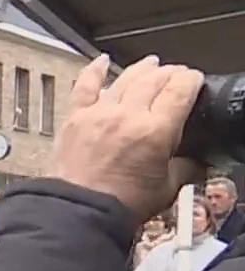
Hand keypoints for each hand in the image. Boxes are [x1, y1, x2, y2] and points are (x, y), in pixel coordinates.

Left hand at [56, 55, 205, 218]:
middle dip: (170, 72)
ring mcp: (99, 114)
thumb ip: (184, 168)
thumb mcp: (167, 187)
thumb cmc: (121, 203)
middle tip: (177, 73)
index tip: (195, 79)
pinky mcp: (75, 118)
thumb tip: (193, 161)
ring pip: (125, 79)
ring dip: (142, 68)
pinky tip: (101, 60)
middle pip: (154, 79)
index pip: (179, 90)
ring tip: (152, 63)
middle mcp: (127, 116)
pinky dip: (94, 70)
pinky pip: (85, 86)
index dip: (191, 80)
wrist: (80, 210)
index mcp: (155, 131)